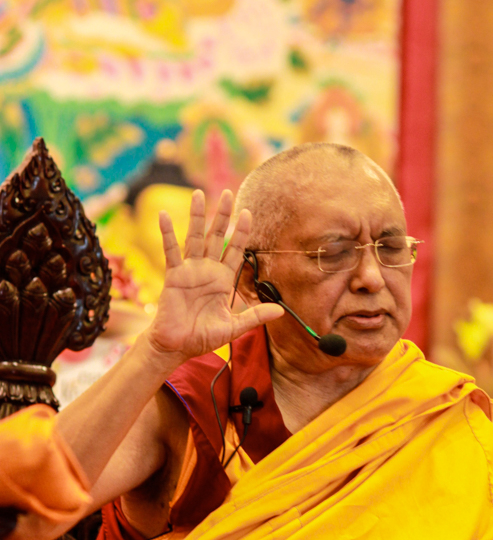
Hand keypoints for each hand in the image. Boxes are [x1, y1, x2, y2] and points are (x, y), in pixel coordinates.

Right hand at [145, 188, 282, 363]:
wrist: (178, 346)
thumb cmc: (202, 337)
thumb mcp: (234, 327)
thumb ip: (255, 316)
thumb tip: (281, 311)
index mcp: (222, 280)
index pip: (234, 250)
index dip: (241, 232)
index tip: (247, 213)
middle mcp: (206, 270)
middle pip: (216, 237)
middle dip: (222, 216)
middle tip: (227, 193)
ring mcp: (189, 270)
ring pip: (195, 238)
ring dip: (197, 216)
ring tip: (199, 194)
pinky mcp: (173, 276)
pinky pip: (170, 251)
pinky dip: (167, 233)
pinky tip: (165, 216)